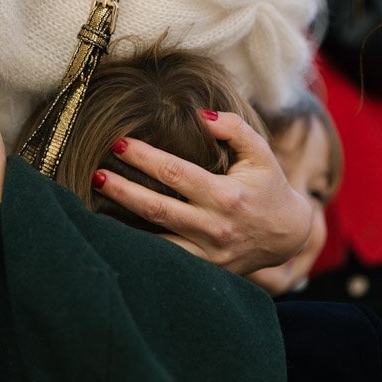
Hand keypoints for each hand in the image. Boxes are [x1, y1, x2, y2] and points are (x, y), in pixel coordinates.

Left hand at [92, 110, 312, 275]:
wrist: (287, 235)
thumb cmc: (269, 186)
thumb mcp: (260, 152)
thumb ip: (234, 128)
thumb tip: (200, 114)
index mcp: (226, 195)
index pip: (175, 173)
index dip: (144, 158)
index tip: (118, 144)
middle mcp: (214, 226)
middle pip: (158, 208)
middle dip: (123, 190)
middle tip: (96, 173)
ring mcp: (207, 252)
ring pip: (155, 239)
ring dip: (123, 221)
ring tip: (95, 203)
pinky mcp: (203, 267)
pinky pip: (164, 258)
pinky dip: (138, 247)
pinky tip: (113, 232)